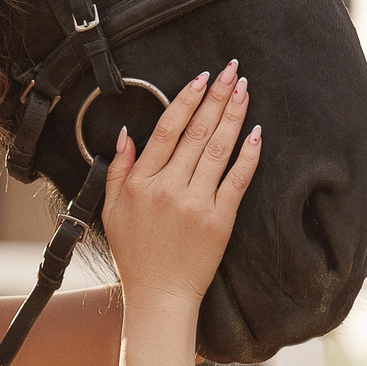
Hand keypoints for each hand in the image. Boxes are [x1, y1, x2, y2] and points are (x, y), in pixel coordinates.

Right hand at [100, 61, 261, 310]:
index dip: (185, 100)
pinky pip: (237, 181)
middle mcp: (168, 188)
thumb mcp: (111, 209)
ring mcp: (196, 204)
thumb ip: (117, 169)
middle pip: (197, 132)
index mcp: (141, 183)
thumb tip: (125, 133)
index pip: (167, 130)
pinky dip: (248, 155)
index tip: (200, 78)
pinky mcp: (220, 221)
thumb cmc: (135, 254)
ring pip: (219, 149)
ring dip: (234, 115)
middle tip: (231, 70)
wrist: (160, 295)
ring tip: (244, 90)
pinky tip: (256, 133)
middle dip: (216, 96)